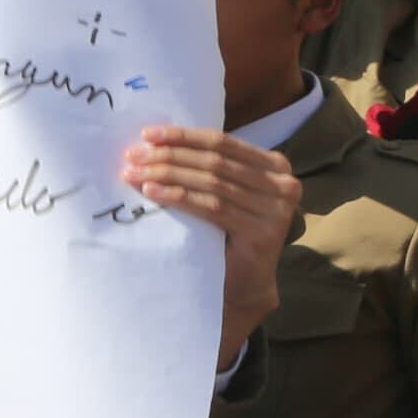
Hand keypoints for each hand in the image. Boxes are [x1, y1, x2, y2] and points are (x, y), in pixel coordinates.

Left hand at [123, 126, 300, 356]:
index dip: (184, 136)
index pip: (223, 142)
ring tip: (135, 174)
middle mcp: (284, 184)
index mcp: (277, 165)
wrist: (247, 282)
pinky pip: (211, 207)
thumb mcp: (229, 191)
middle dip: (170, 156)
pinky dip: (178, 197)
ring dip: (168, 174)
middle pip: (215, 161)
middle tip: (134, 155)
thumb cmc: (230, 233)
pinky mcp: (262, 233)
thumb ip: (213, 167)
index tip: (148, 135)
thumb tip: (157, 141)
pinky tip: (153, 192)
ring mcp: (277, 209)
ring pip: (212, 182)